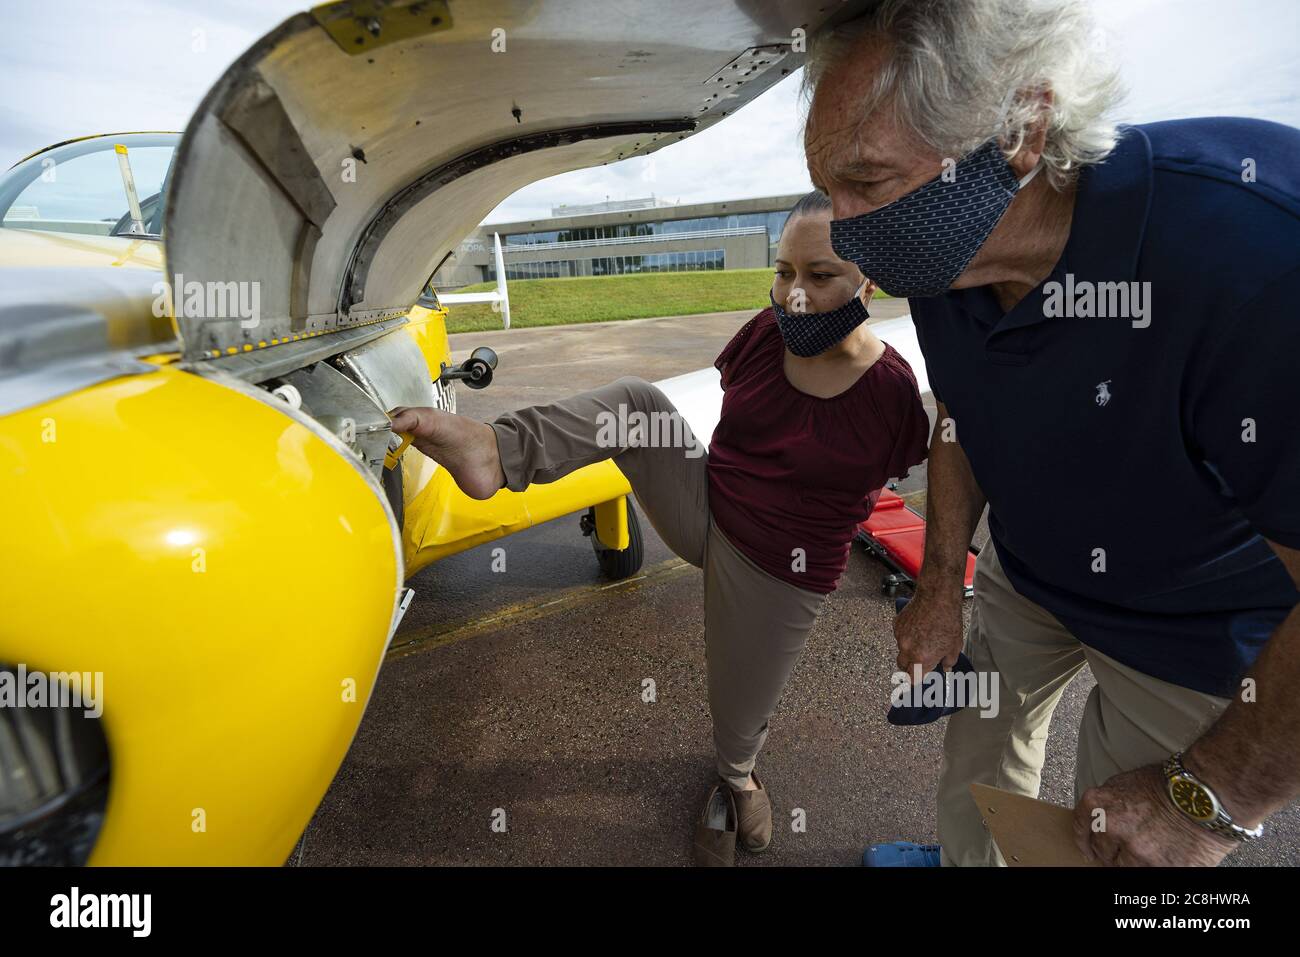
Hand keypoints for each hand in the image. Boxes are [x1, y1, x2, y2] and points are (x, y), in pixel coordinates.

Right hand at [893, 588, 963, 681]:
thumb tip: (945, 668)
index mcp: (922, 659)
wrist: (937, 598)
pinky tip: (916, 627)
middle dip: (909, 666)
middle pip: (902, 666)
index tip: (918, 680)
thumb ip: (948, 661)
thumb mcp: (954, 646)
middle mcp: (908, 650)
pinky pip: (899, 635)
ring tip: (921, 638)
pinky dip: (905, 635)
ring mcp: (900, 637)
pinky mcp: (896, 625)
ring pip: (900, 649)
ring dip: (908, 649)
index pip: (913, 679)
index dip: (915, 681)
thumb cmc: (948, 621)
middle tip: (919, 661)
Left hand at [1072, 763, 1236, 865]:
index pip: (1081, 828)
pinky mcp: (1159, 868)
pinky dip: (1154, 868)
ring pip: (1123, 867)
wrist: (1205, 794)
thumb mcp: (1127, 783)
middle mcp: (1112, 828)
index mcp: (1099, 804)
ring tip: (1149, 853)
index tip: (1087, 849)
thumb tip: (1100, 819)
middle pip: (1101, 851)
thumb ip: (1109, 802)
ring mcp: (1135, 851)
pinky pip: (1148, 874)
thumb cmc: (1171, 784)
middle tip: (1125, 850)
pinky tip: (1164, 859)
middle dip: (1110, 852)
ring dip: (1133, 862)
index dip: (1084, 841)